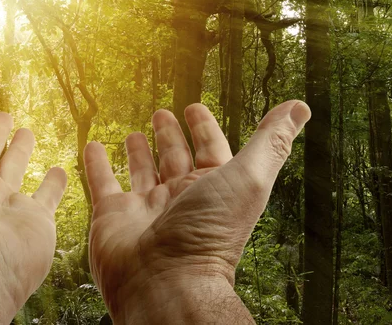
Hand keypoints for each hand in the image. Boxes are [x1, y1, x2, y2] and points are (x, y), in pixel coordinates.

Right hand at [84, 100, 309, 323]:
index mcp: (212, 188)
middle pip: (174, 157)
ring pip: (141, 170)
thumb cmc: (210, 233)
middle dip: (169, 134)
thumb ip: (270, 142)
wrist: (164, 284)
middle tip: (161, 113)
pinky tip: (92, 145)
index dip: (204, 126)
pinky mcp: (112, 216)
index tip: (194, 107)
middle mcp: (179, 197)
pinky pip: (102, 182)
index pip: (209, 148)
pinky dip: (96, 164)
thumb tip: (299, 106)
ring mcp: (145, 207)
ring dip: (138, 151)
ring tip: (133, 133)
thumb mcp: (247, 178)